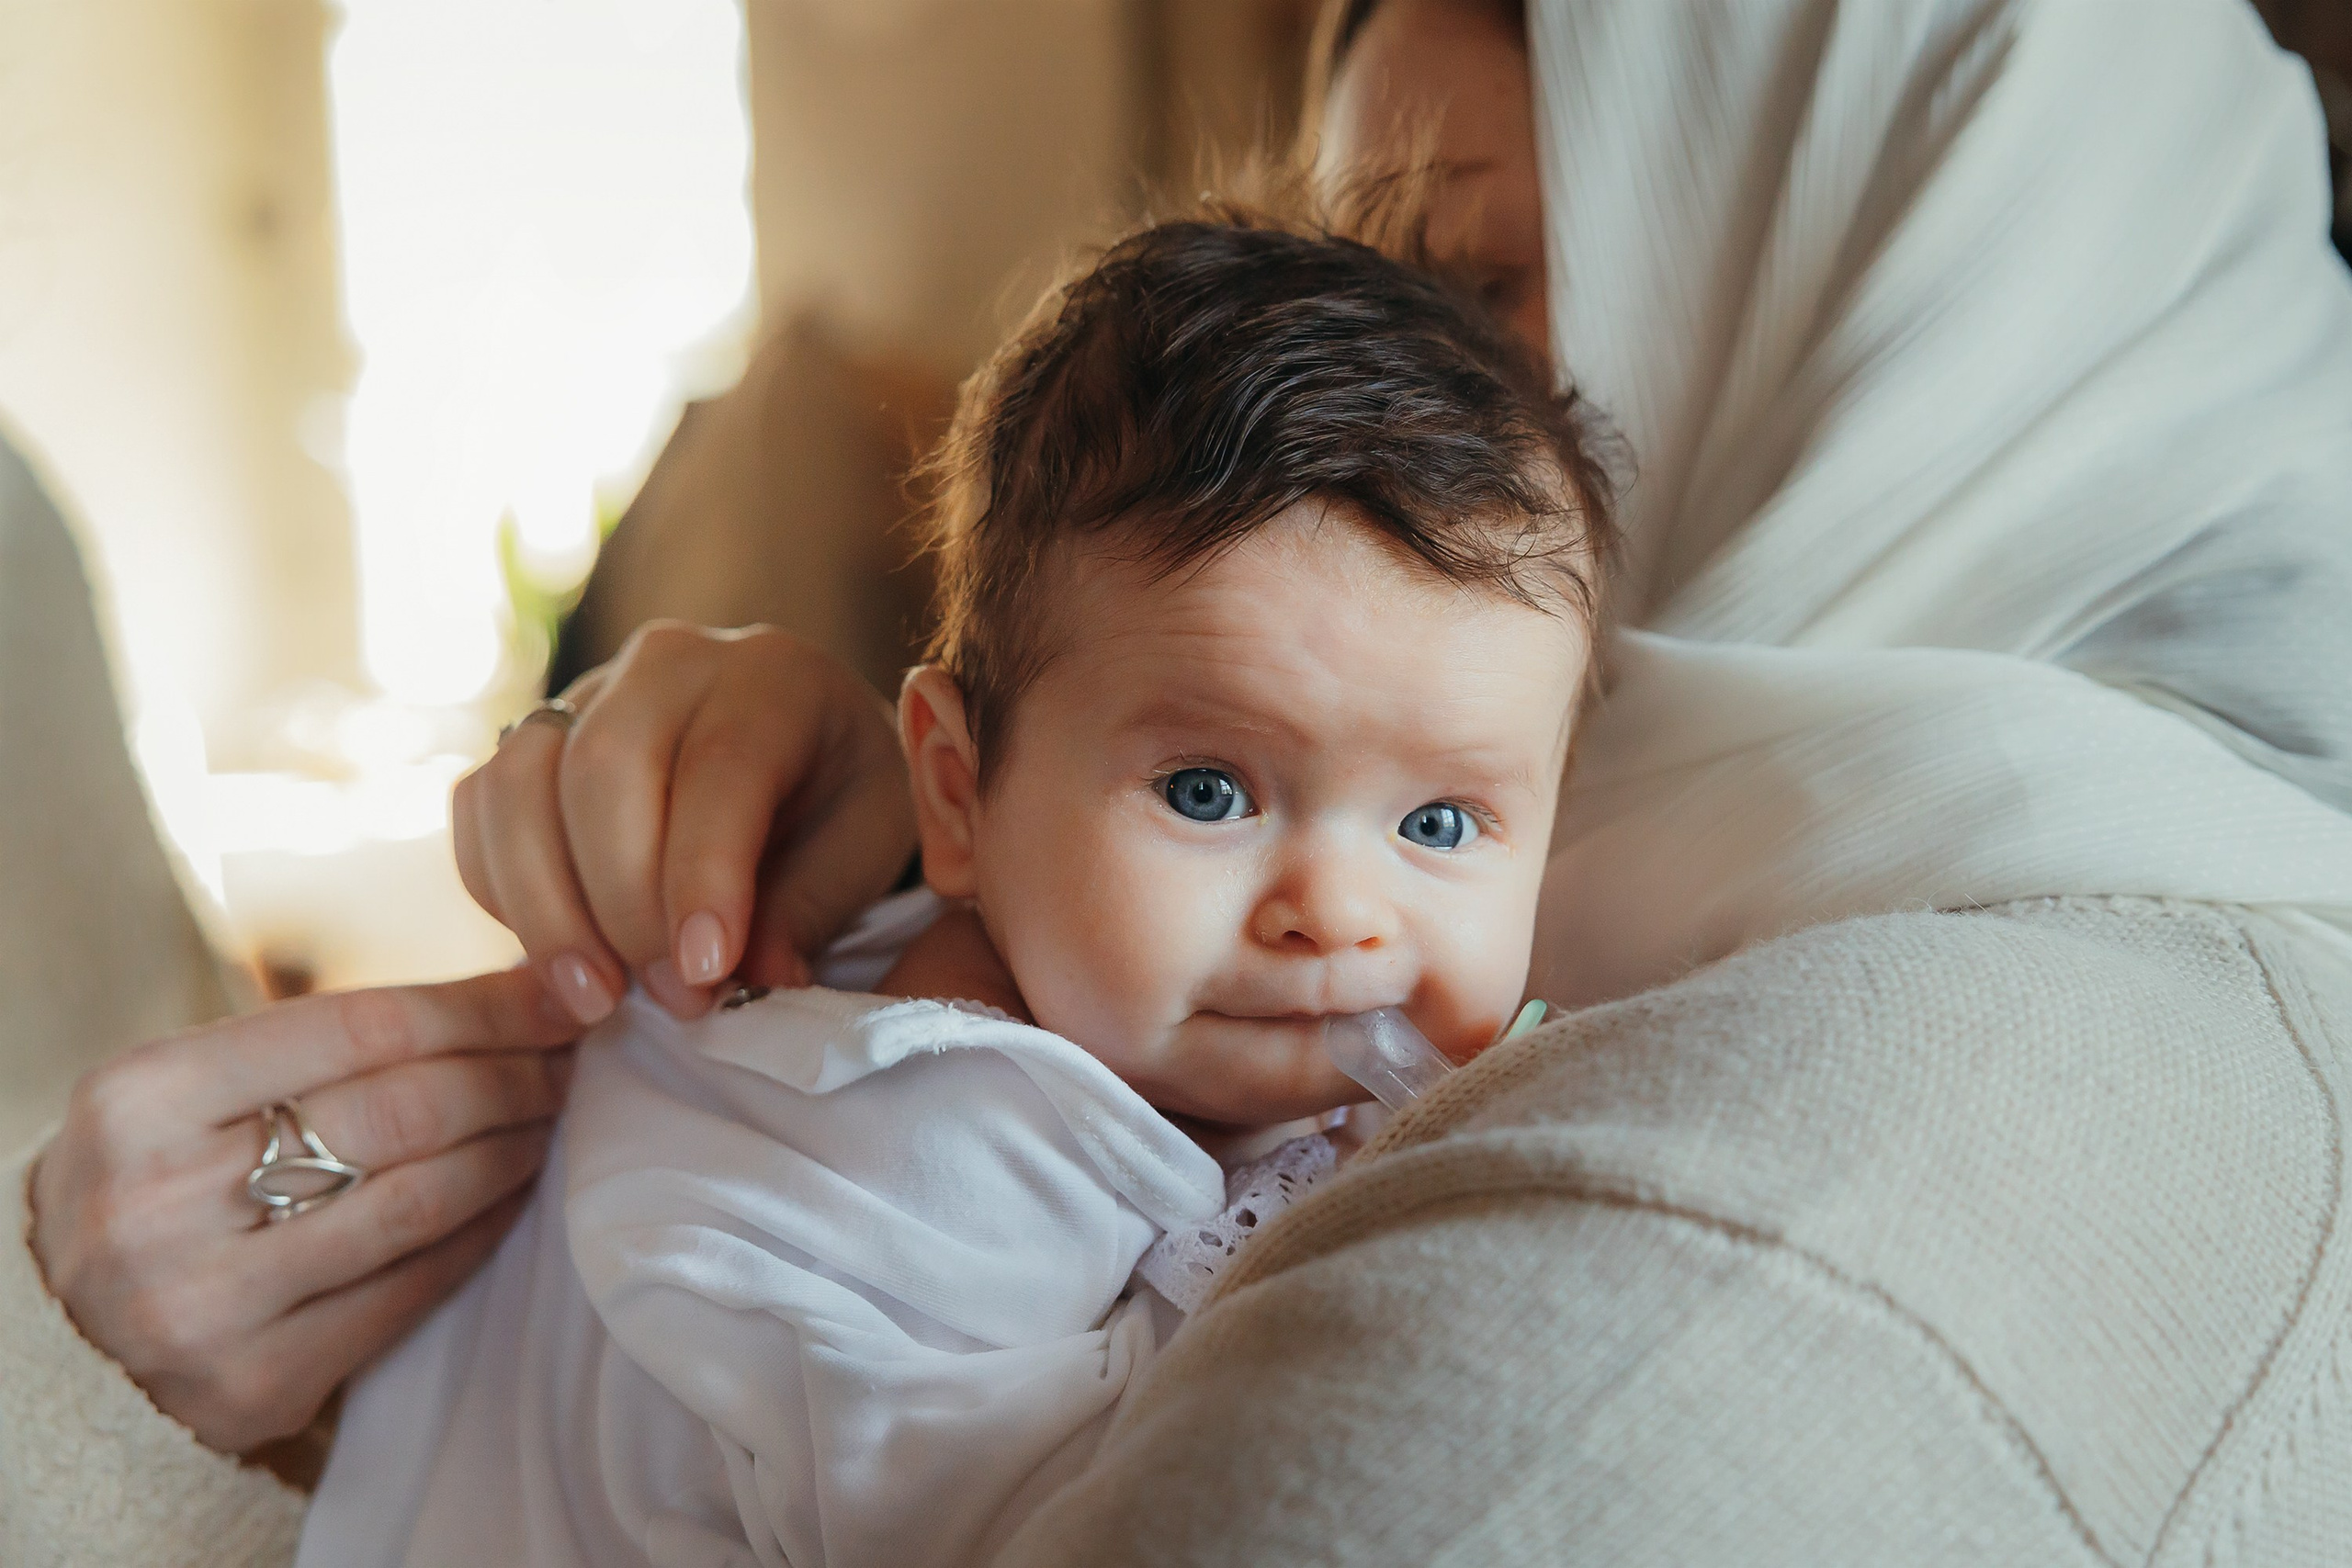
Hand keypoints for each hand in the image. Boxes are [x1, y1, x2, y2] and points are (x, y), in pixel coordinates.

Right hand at [28, 968, 579, 1453]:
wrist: (60, 1340)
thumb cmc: (160, 1181)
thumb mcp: (191, 1091)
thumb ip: (323, 1043)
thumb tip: (510, 990)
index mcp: (141, 1097)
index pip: (362, 1026)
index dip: (482, 1006)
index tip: (556, 993)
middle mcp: (161, 1200)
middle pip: (404, 1110)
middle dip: (513, 1073)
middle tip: (570, 1056)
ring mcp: (206, 1302)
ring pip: (421, 1200)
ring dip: (513, 1149)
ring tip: (549, 1116)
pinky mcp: (255, 1383)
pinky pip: (412, 1288)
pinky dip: (482, 1230)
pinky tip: (511, 1195)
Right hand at [454, 622, 917, 1022]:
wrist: (801, 763)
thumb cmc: (838, 809)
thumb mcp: (864, 852)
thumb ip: (809, 908)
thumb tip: (753, 978)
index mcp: (773, 677)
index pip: (721, 765)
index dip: (703, 876)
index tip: (706, 972)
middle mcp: (669, 662)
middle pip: (603, 770)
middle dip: (625, 905)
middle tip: (674, 1000)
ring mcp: (584, 692)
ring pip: (520, 784)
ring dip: (547, 909)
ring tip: (598, 1000)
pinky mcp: (526, 737)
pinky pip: (480, 807)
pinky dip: (503, 892)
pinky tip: (561, 955)